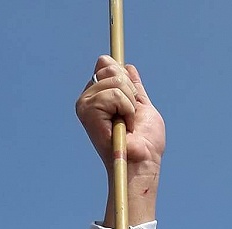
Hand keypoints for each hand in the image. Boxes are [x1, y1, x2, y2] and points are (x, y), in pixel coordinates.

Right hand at [76, 57, 165, 224]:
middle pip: (109, 66)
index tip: (131, 101)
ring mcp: (85, 104)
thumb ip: (134, 88)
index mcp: (100, 96)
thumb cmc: (146, 143)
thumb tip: (128, 67)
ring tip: (126, 124)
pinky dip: (126, 109)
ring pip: (115, 80)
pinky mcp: (87, 111)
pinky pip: (114, 93)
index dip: (124, 78)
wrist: (143, 162)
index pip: (106, 63)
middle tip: (129, 116)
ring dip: (129, 103)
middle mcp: (88, 99)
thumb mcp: (143, 107)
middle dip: (129, 90)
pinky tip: (122, 127)